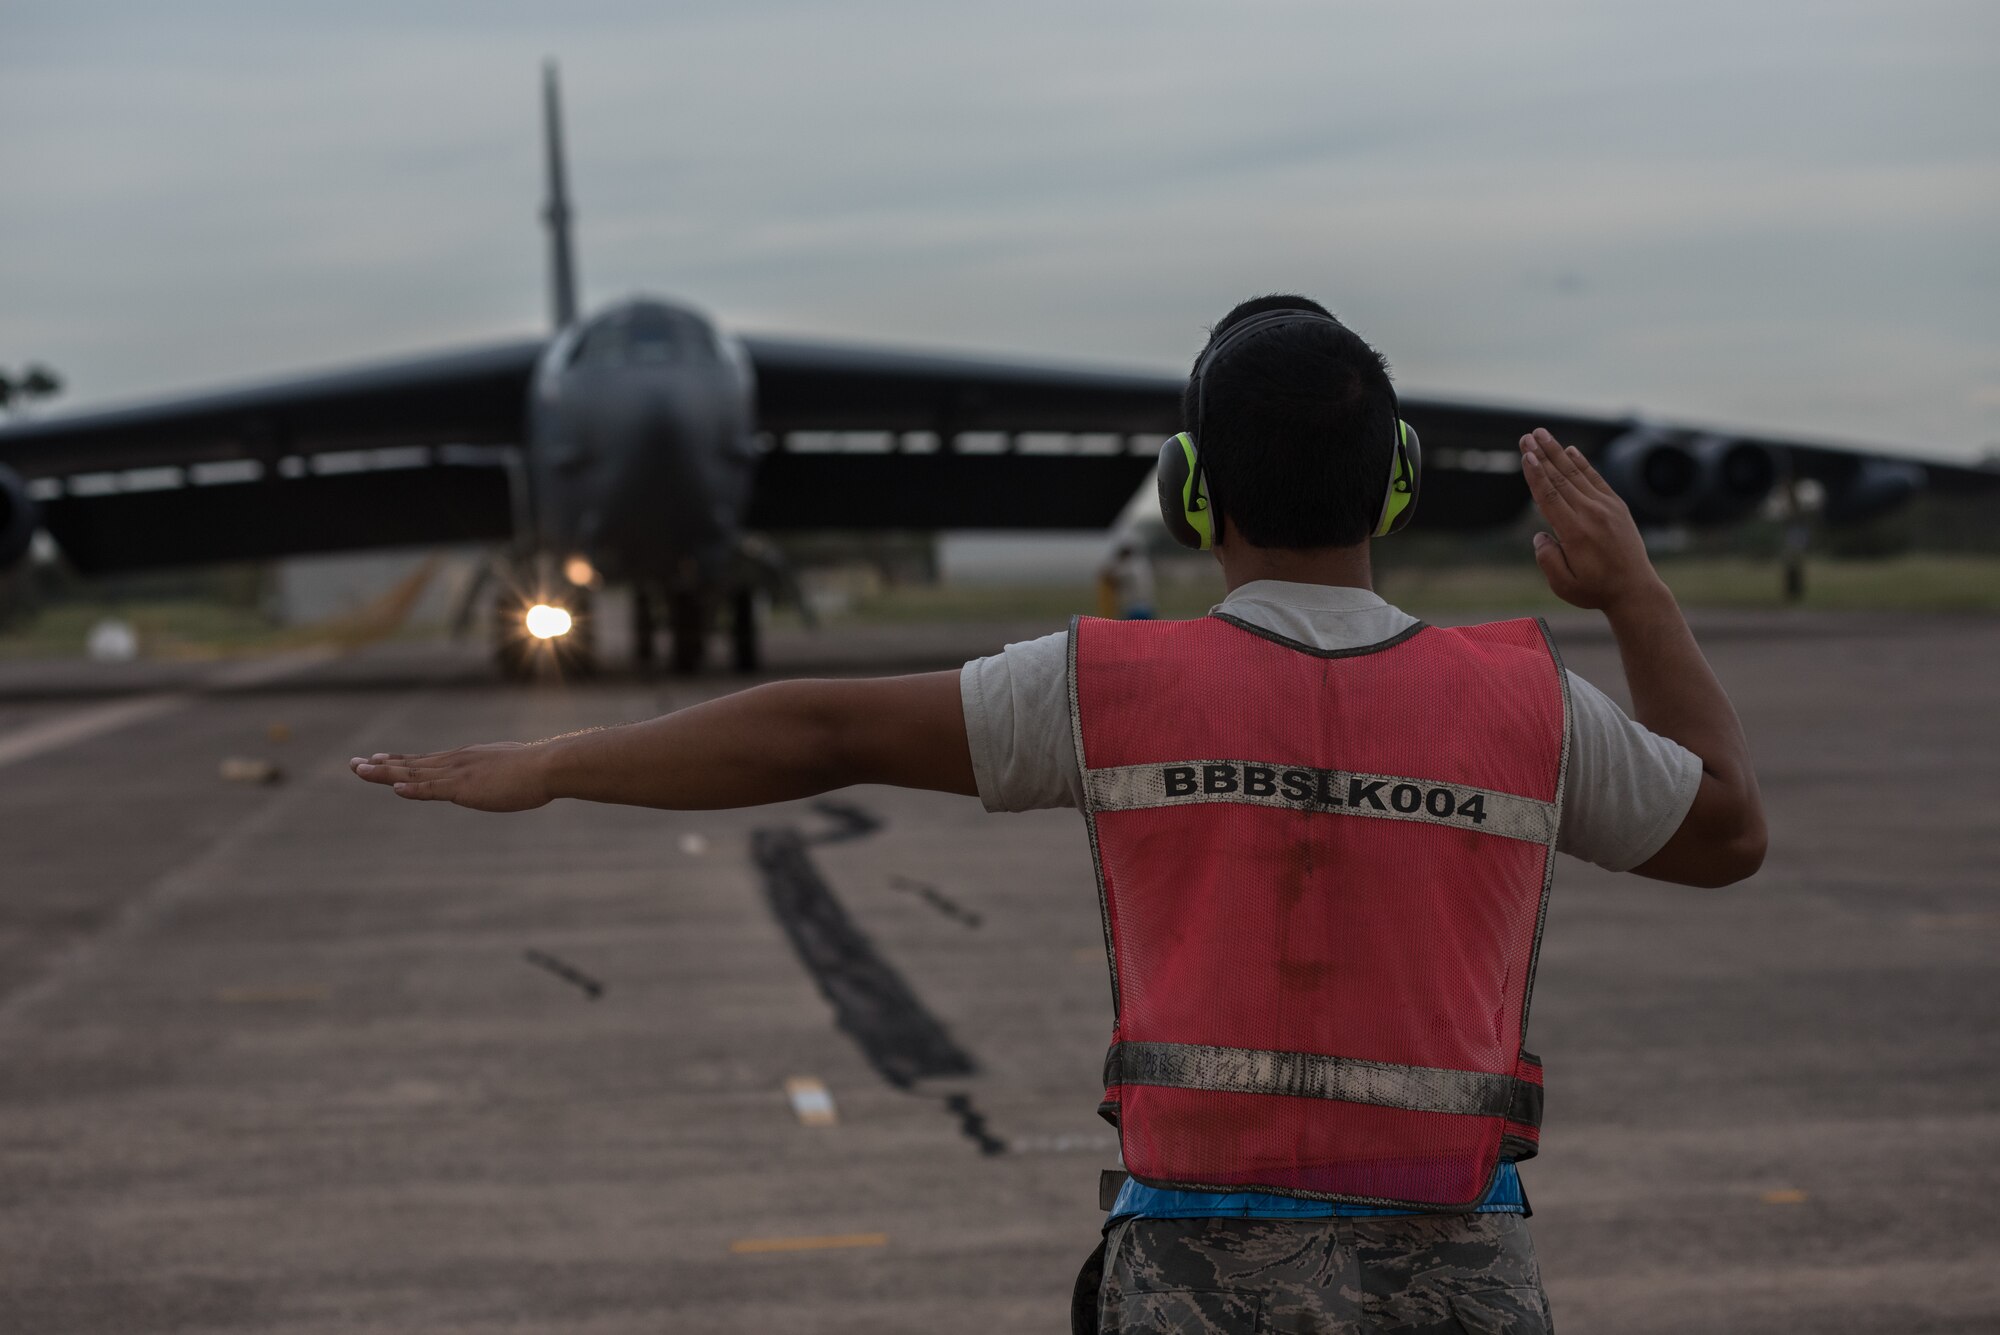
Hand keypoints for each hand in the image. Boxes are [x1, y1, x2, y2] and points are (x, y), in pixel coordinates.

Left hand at [349, 742, 550, 811]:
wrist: (548, 766)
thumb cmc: (537, 769)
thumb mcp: (510, 770)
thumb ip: (499, 773)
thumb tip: (504, 777)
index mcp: (465, 759)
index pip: (425, 760)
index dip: (399, 760)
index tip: (377, 759)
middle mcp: (455, 762)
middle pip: (411, 763)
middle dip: (380, 765)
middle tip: (354, 764)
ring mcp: (458, 774)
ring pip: (413, 773)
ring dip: (384, 773)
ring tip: (359, 771)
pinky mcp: (465, 787)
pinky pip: (433, 789)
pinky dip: (412, 788)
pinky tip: (395, 788)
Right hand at [1518, 428, 1667, 613]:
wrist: (1635, 590)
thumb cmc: (1595, 590)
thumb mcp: (1563, 585)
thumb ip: (1546, 559)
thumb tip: (1540, 535)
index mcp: (1574, 532)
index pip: (1549, 496)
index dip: (1535, 474)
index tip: (1525, 455)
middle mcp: (1591, 514)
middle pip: (1560, 478)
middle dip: (1541, 455)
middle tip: (1527, 436)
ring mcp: (1606, 508)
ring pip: (1576, 474)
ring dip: (1557, 452)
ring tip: (1542, 434)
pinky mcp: (1617, 506)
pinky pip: (1596, 479)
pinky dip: (1582, 464)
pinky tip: (1571, 450)